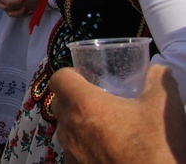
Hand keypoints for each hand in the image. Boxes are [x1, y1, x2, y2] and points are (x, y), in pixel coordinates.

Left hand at [50, 65, 185, 162]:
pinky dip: (81, 145)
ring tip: (101, 124)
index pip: (58, 79)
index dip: (69, 74)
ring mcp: (71, 151)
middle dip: (72, 97)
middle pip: (58, 103)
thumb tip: (159, 69)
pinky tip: (102, 147)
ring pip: (64, 128)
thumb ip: (158, 81)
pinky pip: (70, 150)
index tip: (84, 76)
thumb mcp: (162, 107)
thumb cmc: (155, 145)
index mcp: (84, 104)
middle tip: (95, 99)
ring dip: (76, 122)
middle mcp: (70, 127)